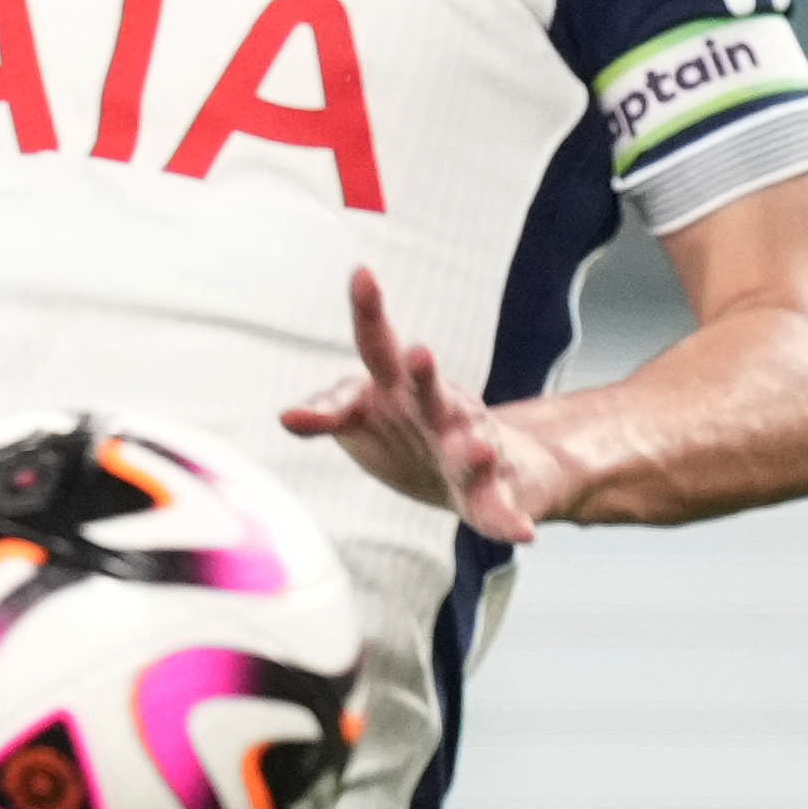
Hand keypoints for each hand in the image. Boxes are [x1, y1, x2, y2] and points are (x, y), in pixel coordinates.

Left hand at [284, 266, 552, 544]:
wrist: (495, 470)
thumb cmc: (413, 432)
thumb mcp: (363, 416)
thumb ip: (330, 410)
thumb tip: (286, 416)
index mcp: (401, 389)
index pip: (379, 346)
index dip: (369, 314)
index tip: (363, 274)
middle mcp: (439, 412)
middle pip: (429, 391)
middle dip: (424, 376)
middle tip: (419, 355)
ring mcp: (469, 451)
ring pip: (470, 448)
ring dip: (471, 449)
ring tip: (476, 450)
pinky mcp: (492, 495)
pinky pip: (498, 510)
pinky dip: (508, 521)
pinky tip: (521, 534)